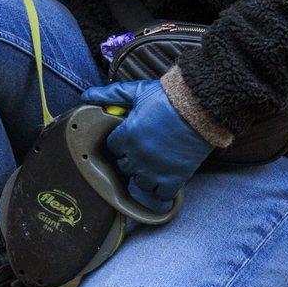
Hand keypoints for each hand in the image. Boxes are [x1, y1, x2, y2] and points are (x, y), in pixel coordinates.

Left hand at [80, 79, 211, 210]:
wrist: (201, 107)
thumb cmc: (169, 97)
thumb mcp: (137, 91)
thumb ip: (110, 94)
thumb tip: (86, 95)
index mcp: (126, 136)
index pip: (113, 147)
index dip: (120, 142)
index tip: (128, 138)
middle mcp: (138, 156)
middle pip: (124, 166)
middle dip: (131, 158)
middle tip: (142, 149)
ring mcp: (155, 170)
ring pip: (140, 182)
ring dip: (144, 175)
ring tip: (153, 164)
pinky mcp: (174, 178)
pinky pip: (160, 195)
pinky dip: (161, 192)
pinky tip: (163, 182)